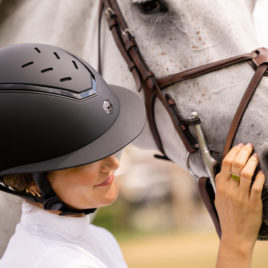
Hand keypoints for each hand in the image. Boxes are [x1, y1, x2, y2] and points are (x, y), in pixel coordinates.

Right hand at [215, 143, 264, 267]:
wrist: (235, 235)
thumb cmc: (227, 216)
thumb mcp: (218, 198)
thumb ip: (220, 184)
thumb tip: (223, 170)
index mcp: (220, 186)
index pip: (225, 163)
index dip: (233, 152)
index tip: (239, 146)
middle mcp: (229, 189)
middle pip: (236, 164)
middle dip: (244, 152)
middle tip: (249, 146)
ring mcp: (241, 196)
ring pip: (246, 173)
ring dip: (252, 161)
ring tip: (256, 156)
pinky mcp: (252, 203)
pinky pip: (256, 186)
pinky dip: (260, 176)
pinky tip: (261, 172)